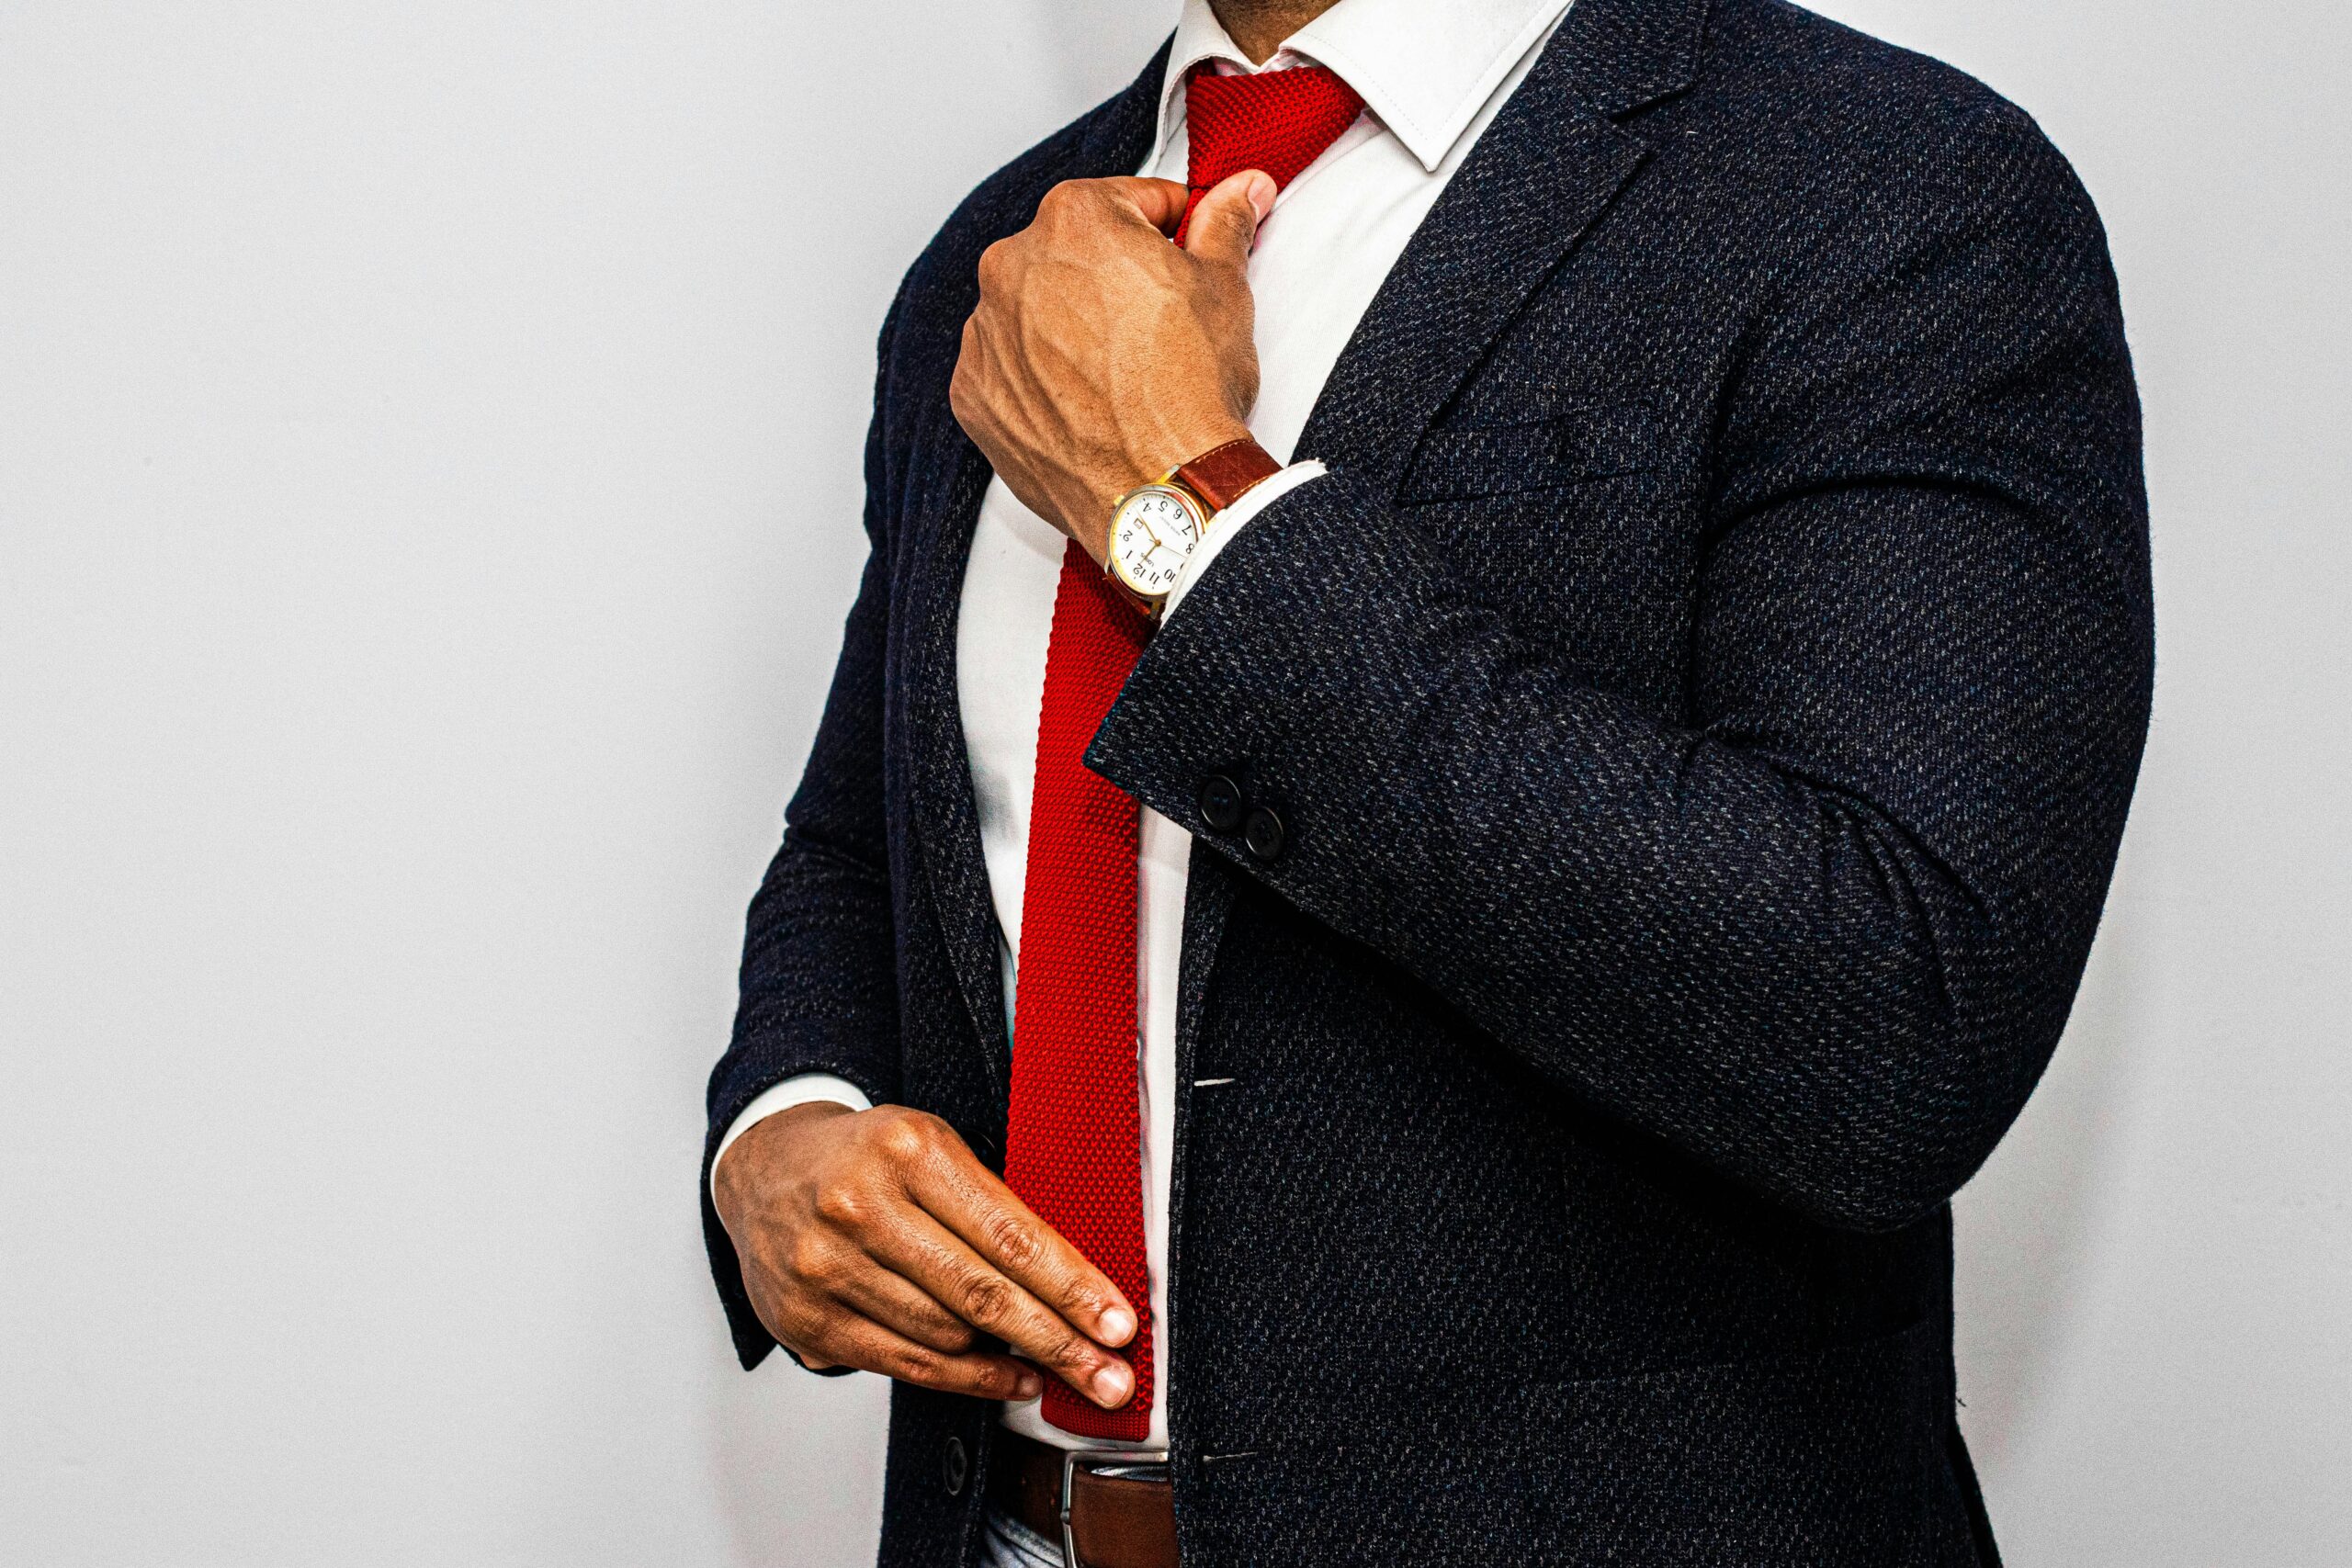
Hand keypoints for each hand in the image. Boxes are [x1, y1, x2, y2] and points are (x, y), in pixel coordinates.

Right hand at [713, 1101, 1142, 1408]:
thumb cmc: (867, 1158)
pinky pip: (907, 1365)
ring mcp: (826, 1267)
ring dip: (1015, 1361)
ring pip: (947, 1335)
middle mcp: (861, 1206)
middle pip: (981, 1293)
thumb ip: (992, 1206)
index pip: (1008, 1232)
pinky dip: (969, 1381)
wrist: (762, 1168)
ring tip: (1061, 1369)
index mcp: (907, 1149)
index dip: (1071, 1285)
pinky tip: (1010, 1380)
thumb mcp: (930, 1147)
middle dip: (1059, 1341)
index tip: (1119, 1322)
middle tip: (1111, 1377)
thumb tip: (1073, 1285)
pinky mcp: (806, 1321)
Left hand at [950, 170, 1275, 562]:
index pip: (1129, 201)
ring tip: (1120, 371)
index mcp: (1074, 219)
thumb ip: (1224, 225)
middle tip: (1157, 324)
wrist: (1159, 491)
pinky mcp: (974, 394)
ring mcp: (986, 333)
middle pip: (1074, 254)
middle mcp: (1013, 266)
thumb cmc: (1188, 394)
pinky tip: (1085, 401)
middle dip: (1114, 278)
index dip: (1169, 228)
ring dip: (1071, 327)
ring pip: (1035, 310)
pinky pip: (1008, 369)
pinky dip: (1039, 379)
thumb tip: (1241, 193)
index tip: (1182, 253)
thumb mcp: (1224, 289)